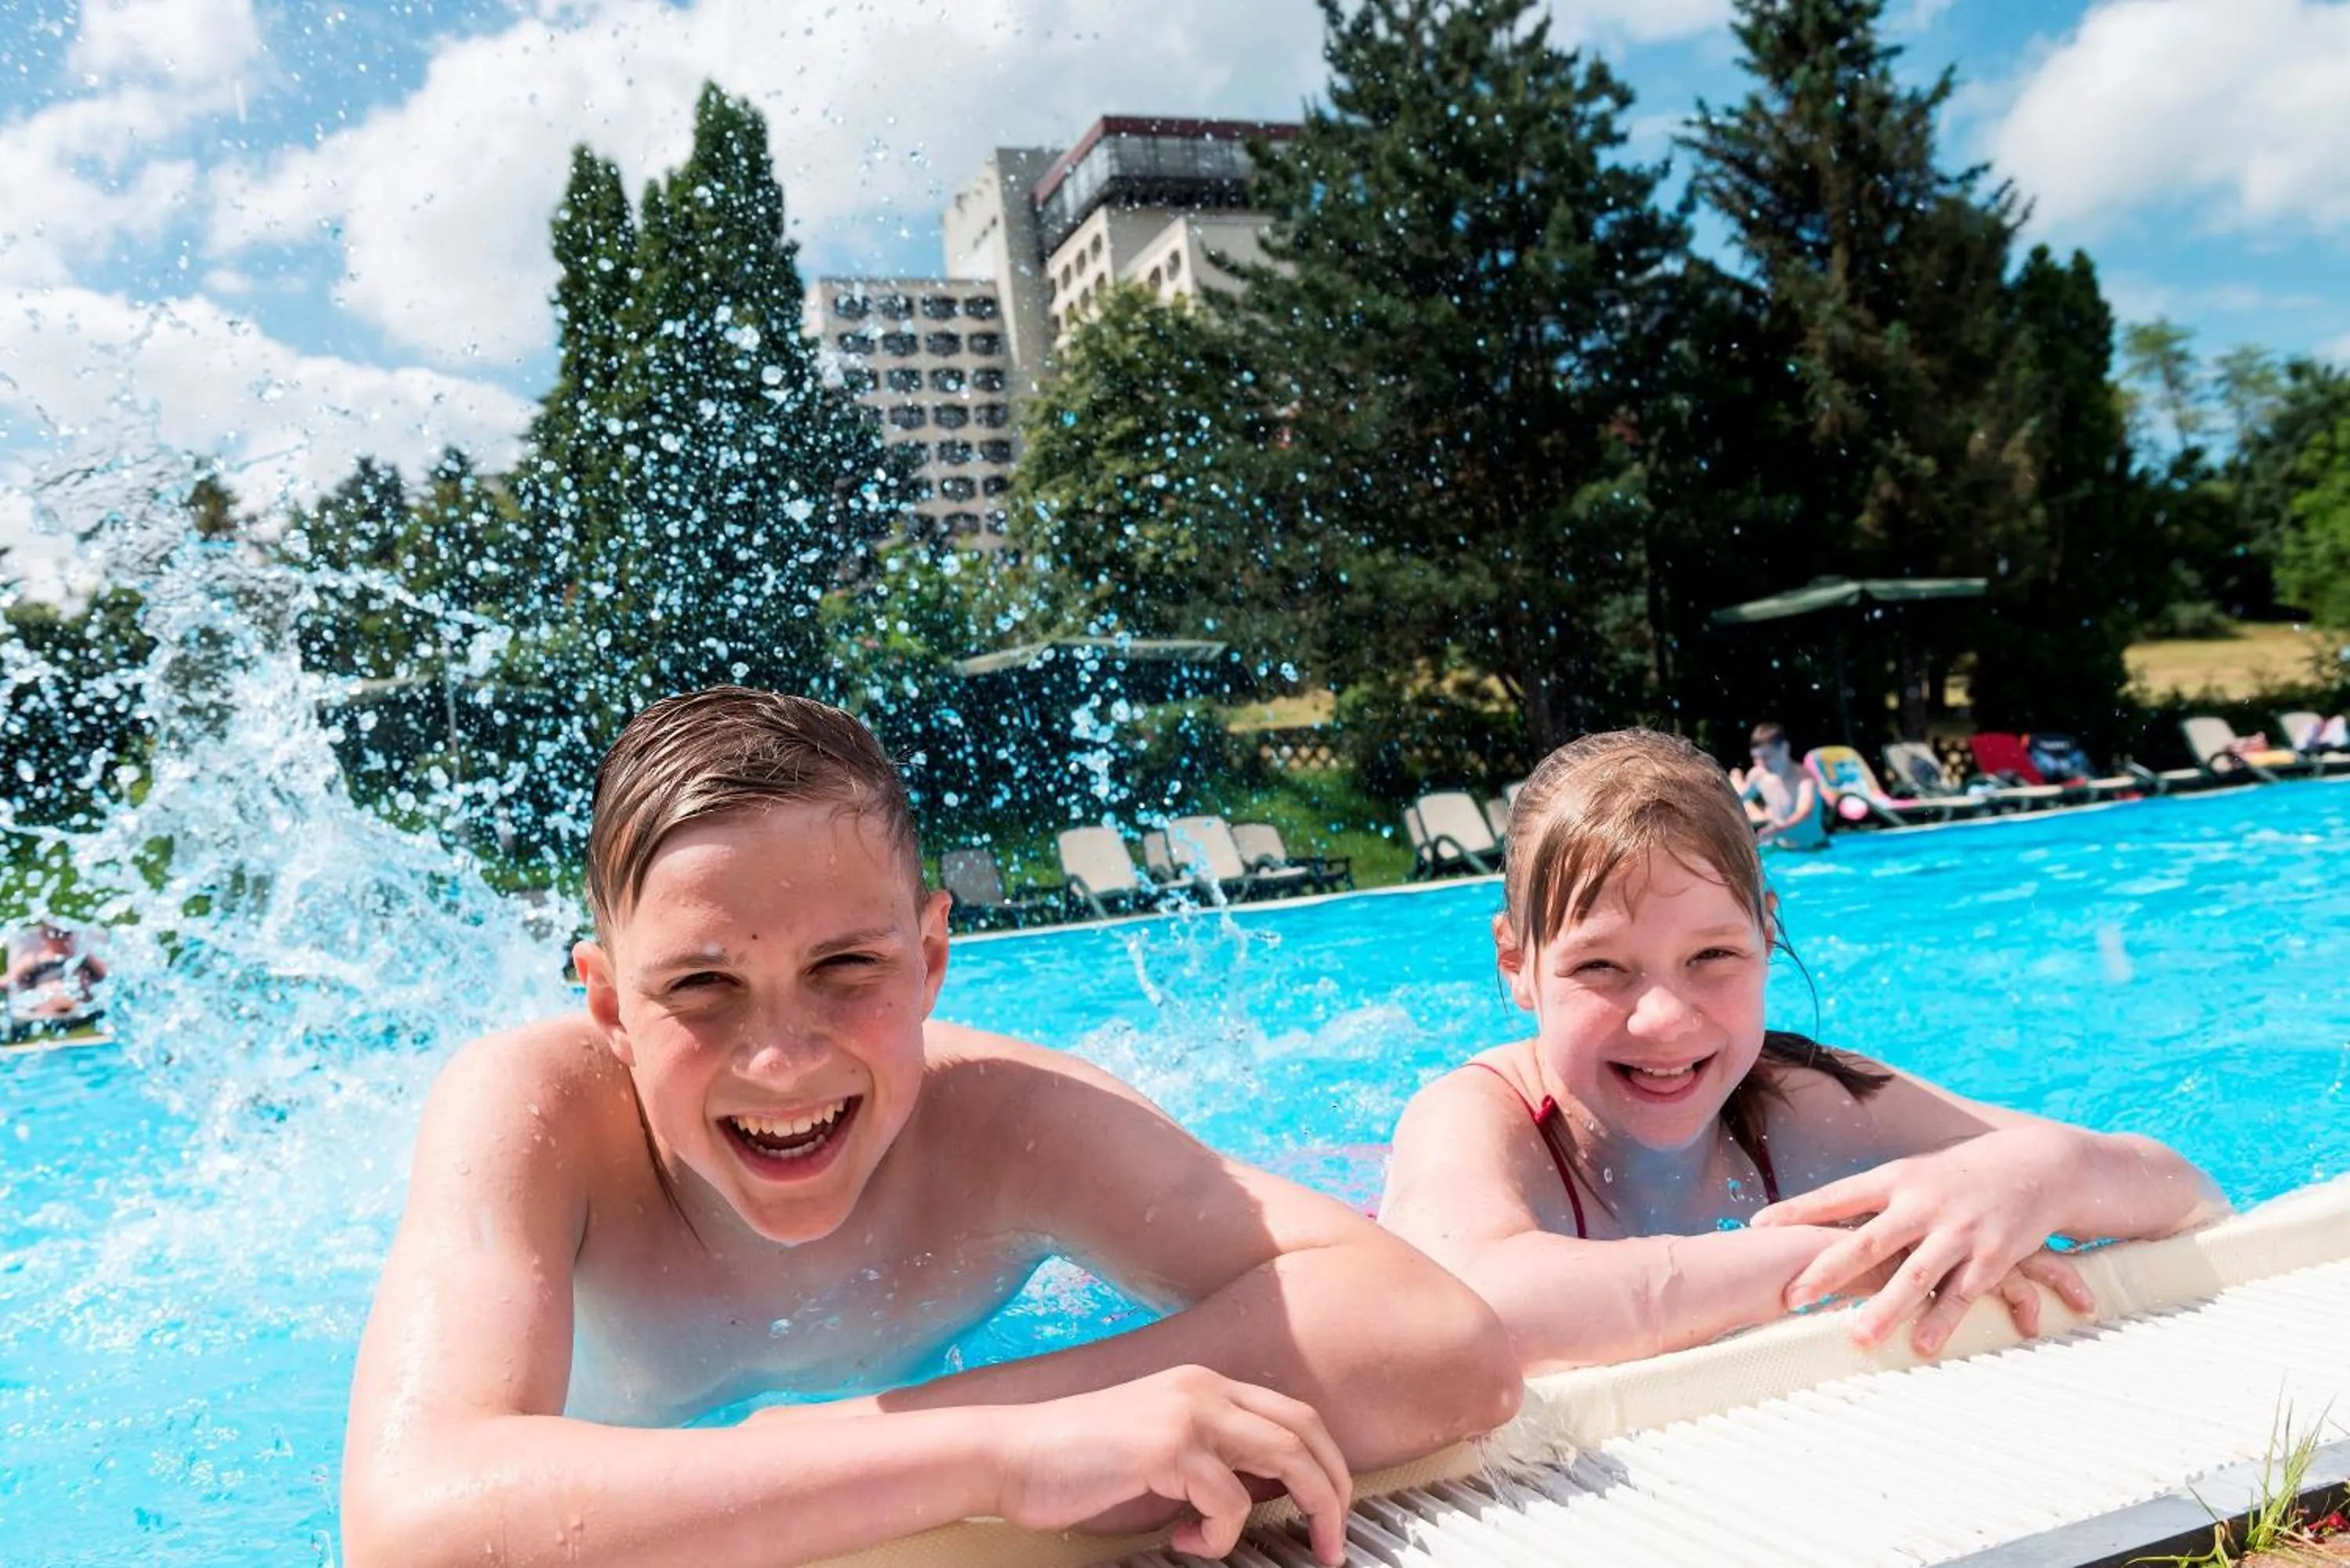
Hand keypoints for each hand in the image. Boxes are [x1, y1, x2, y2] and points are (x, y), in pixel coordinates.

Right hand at [991, 1365, 1351, 1564]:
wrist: (1011, 1455)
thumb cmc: (1076, 1462)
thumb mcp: (1159, 1449)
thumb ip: (1210, 1458)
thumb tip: (1262, 1495)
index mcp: (1203, 1384)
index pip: (1293, 1414)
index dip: (1326, 1463)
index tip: (1333, 1511)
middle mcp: (1202, 1388)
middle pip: (1303, 1430)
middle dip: (1333, 1489)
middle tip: (1336, 1540)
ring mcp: (1186, 1412)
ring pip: (1283, 1458)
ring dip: (1308, 1511)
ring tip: (1305, 1548)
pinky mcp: (1166, 1447)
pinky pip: (1228, 1501)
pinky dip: (1220, 1535)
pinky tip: (1185, 1542)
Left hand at [1754, 1132, 2095, 1354]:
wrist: (2038, 1166)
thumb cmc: (1960, 1176)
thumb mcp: (1914, 1175)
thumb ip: (1873, 1201)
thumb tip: (1814, 1219)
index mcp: (1897, 1178)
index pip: (1836, 1195)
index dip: (1797, 1211)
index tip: (1756, 1227)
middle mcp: (1924, 1203)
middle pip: (1869, 1239)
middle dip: (1829, 1270)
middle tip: (1793, 1296)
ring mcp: (1960, 1230)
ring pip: (1916, 1274)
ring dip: (1886, 1309)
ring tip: (1856, 1338)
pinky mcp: (1994, 1255)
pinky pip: (1962, 1293)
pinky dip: (1942, 1321)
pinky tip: (1923, 1347)